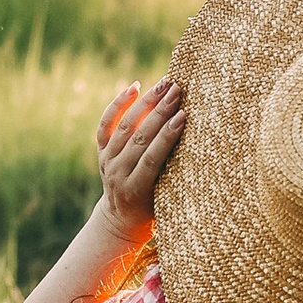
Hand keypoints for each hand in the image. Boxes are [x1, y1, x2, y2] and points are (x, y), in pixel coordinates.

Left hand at [97, 76, 184, 235]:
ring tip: (165, 84)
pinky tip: (135, 86)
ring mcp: (106, 160)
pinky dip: (119, 104)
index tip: (183, 115)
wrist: (121, 218)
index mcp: (135, 189)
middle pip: (139, 137)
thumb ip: (175, 179)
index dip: (167, 136)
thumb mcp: (165, 202)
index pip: (151, 158)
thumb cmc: (154, 210)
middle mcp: (117, 173)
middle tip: (177, 91)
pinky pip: (106, 123)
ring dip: (146, 102)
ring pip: (124, 126)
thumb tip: (201, 151)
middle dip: (159, 112)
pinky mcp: (101, 150)